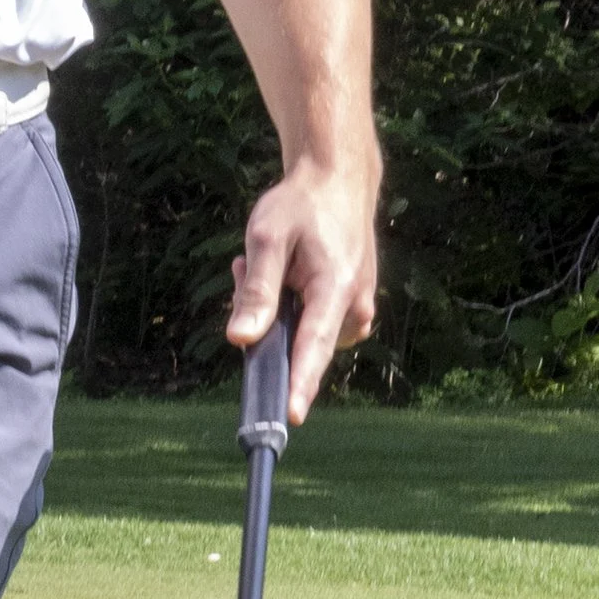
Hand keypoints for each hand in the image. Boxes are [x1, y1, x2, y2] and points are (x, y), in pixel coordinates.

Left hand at [228, 154, 379, 423]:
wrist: (338, 182)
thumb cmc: (301, 205)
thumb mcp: (266, 238)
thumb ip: (256, 291)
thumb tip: (240, 340)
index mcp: (335, 288)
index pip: (313, 348)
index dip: (299, 385)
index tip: (291, 417)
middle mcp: (354, 307)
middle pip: (297, 345)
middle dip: (263, 320)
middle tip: (245, 269)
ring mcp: (357, 311)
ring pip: (299, 336)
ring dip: (273, 311)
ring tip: (264, 265)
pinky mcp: (352, 311)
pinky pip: (310, 326)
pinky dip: (288, 307)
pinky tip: (281, 275)